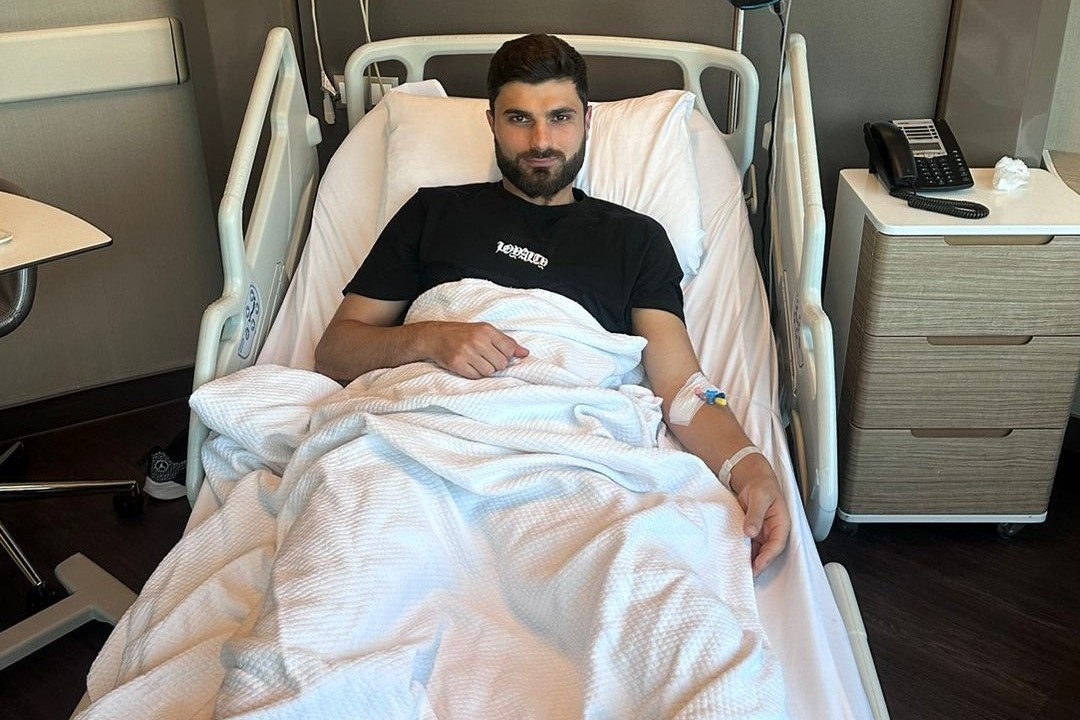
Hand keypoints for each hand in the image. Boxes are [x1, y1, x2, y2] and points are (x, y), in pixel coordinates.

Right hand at [422, 321, 528, 378]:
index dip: (506, 356)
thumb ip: (506, 342)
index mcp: (486, 330)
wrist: (435, 336)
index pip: (509, 351)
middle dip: (495, 364)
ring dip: (484, 370)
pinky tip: (467, 365)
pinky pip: (476, 376)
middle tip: (484, 358)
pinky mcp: (457, 364)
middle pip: (501, 364)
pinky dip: (474, 373)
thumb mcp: (485, 331)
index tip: (497, 353)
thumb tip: (525, 353)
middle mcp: (477, 340)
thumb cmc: (463, 334)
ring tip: (475, 361)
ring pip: (489, 372)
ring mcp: (467, 353)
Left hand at [728, 453, 789, 576]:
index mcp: (781, 523)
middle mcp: (772, 530)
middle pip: (767, 551)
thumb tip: (750, 531)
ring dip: (750, 560)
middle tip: (747, 574)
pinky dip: (742, 551)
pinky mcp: (751, 531)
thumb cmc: (761, 484)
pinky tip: (734, 557)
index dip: (767, 557)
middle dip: (758, 564)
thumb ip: (755, 514)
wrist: (751, 477)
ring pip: (757, 550)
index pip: (777, 544)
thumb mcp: (759, 497)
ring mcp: (762, 532)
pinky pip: (748, 544)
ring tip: (739, 569)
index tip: (757, 565)